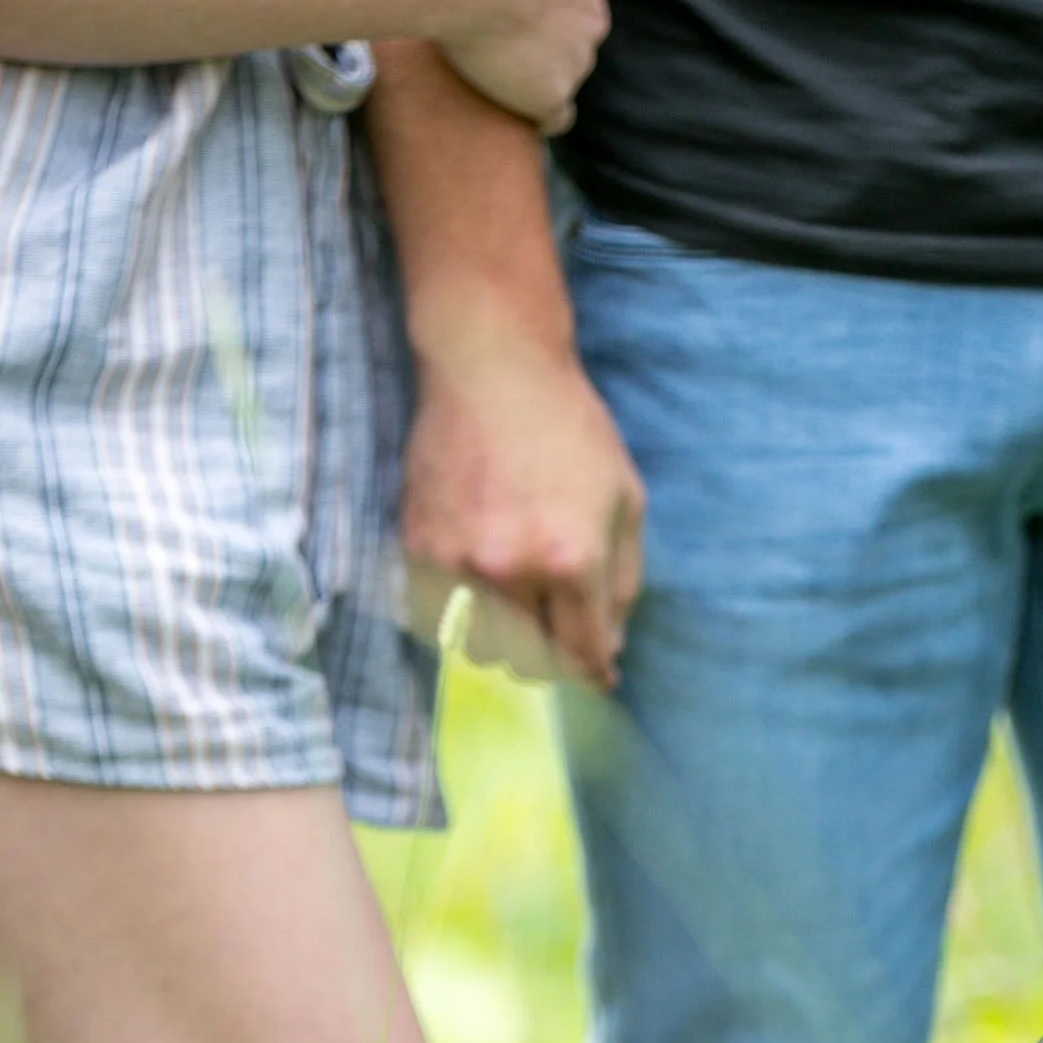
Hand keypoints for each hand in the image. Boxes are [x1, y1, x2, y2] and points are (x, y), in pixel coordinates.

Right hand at [401, 331, 644, 688]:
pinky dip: (458, 609)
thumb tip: (610, 650)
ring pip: (475, 648)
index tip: (596, 674)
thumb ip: (623, 582)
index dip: (593, 671)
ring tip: (510, 599)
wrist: (491, 368)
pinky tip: (474, 574)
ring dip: (499, 637)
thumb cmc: (570, 429)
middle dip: (547, 655)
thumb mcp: (625, 499)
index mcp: (571, 559)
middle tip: (553, 628)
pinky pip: (435, 615)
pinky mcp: (416, 547)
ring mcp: (455, 561)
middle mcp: (510, 570)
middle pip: (527, 663)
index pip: (582, 654)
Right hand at [430, 0, 612, 129]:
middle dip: (547, 23)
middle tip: (494, 14)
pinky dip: (543, 111)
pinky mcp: (548, 98)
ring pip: (566, 67)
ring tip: (494, 54)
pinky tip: (521, 103)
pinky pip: (556, 114)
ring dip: (539, 64)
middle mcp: (594, 20)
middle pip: (576, 26)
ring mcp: (575, 63)